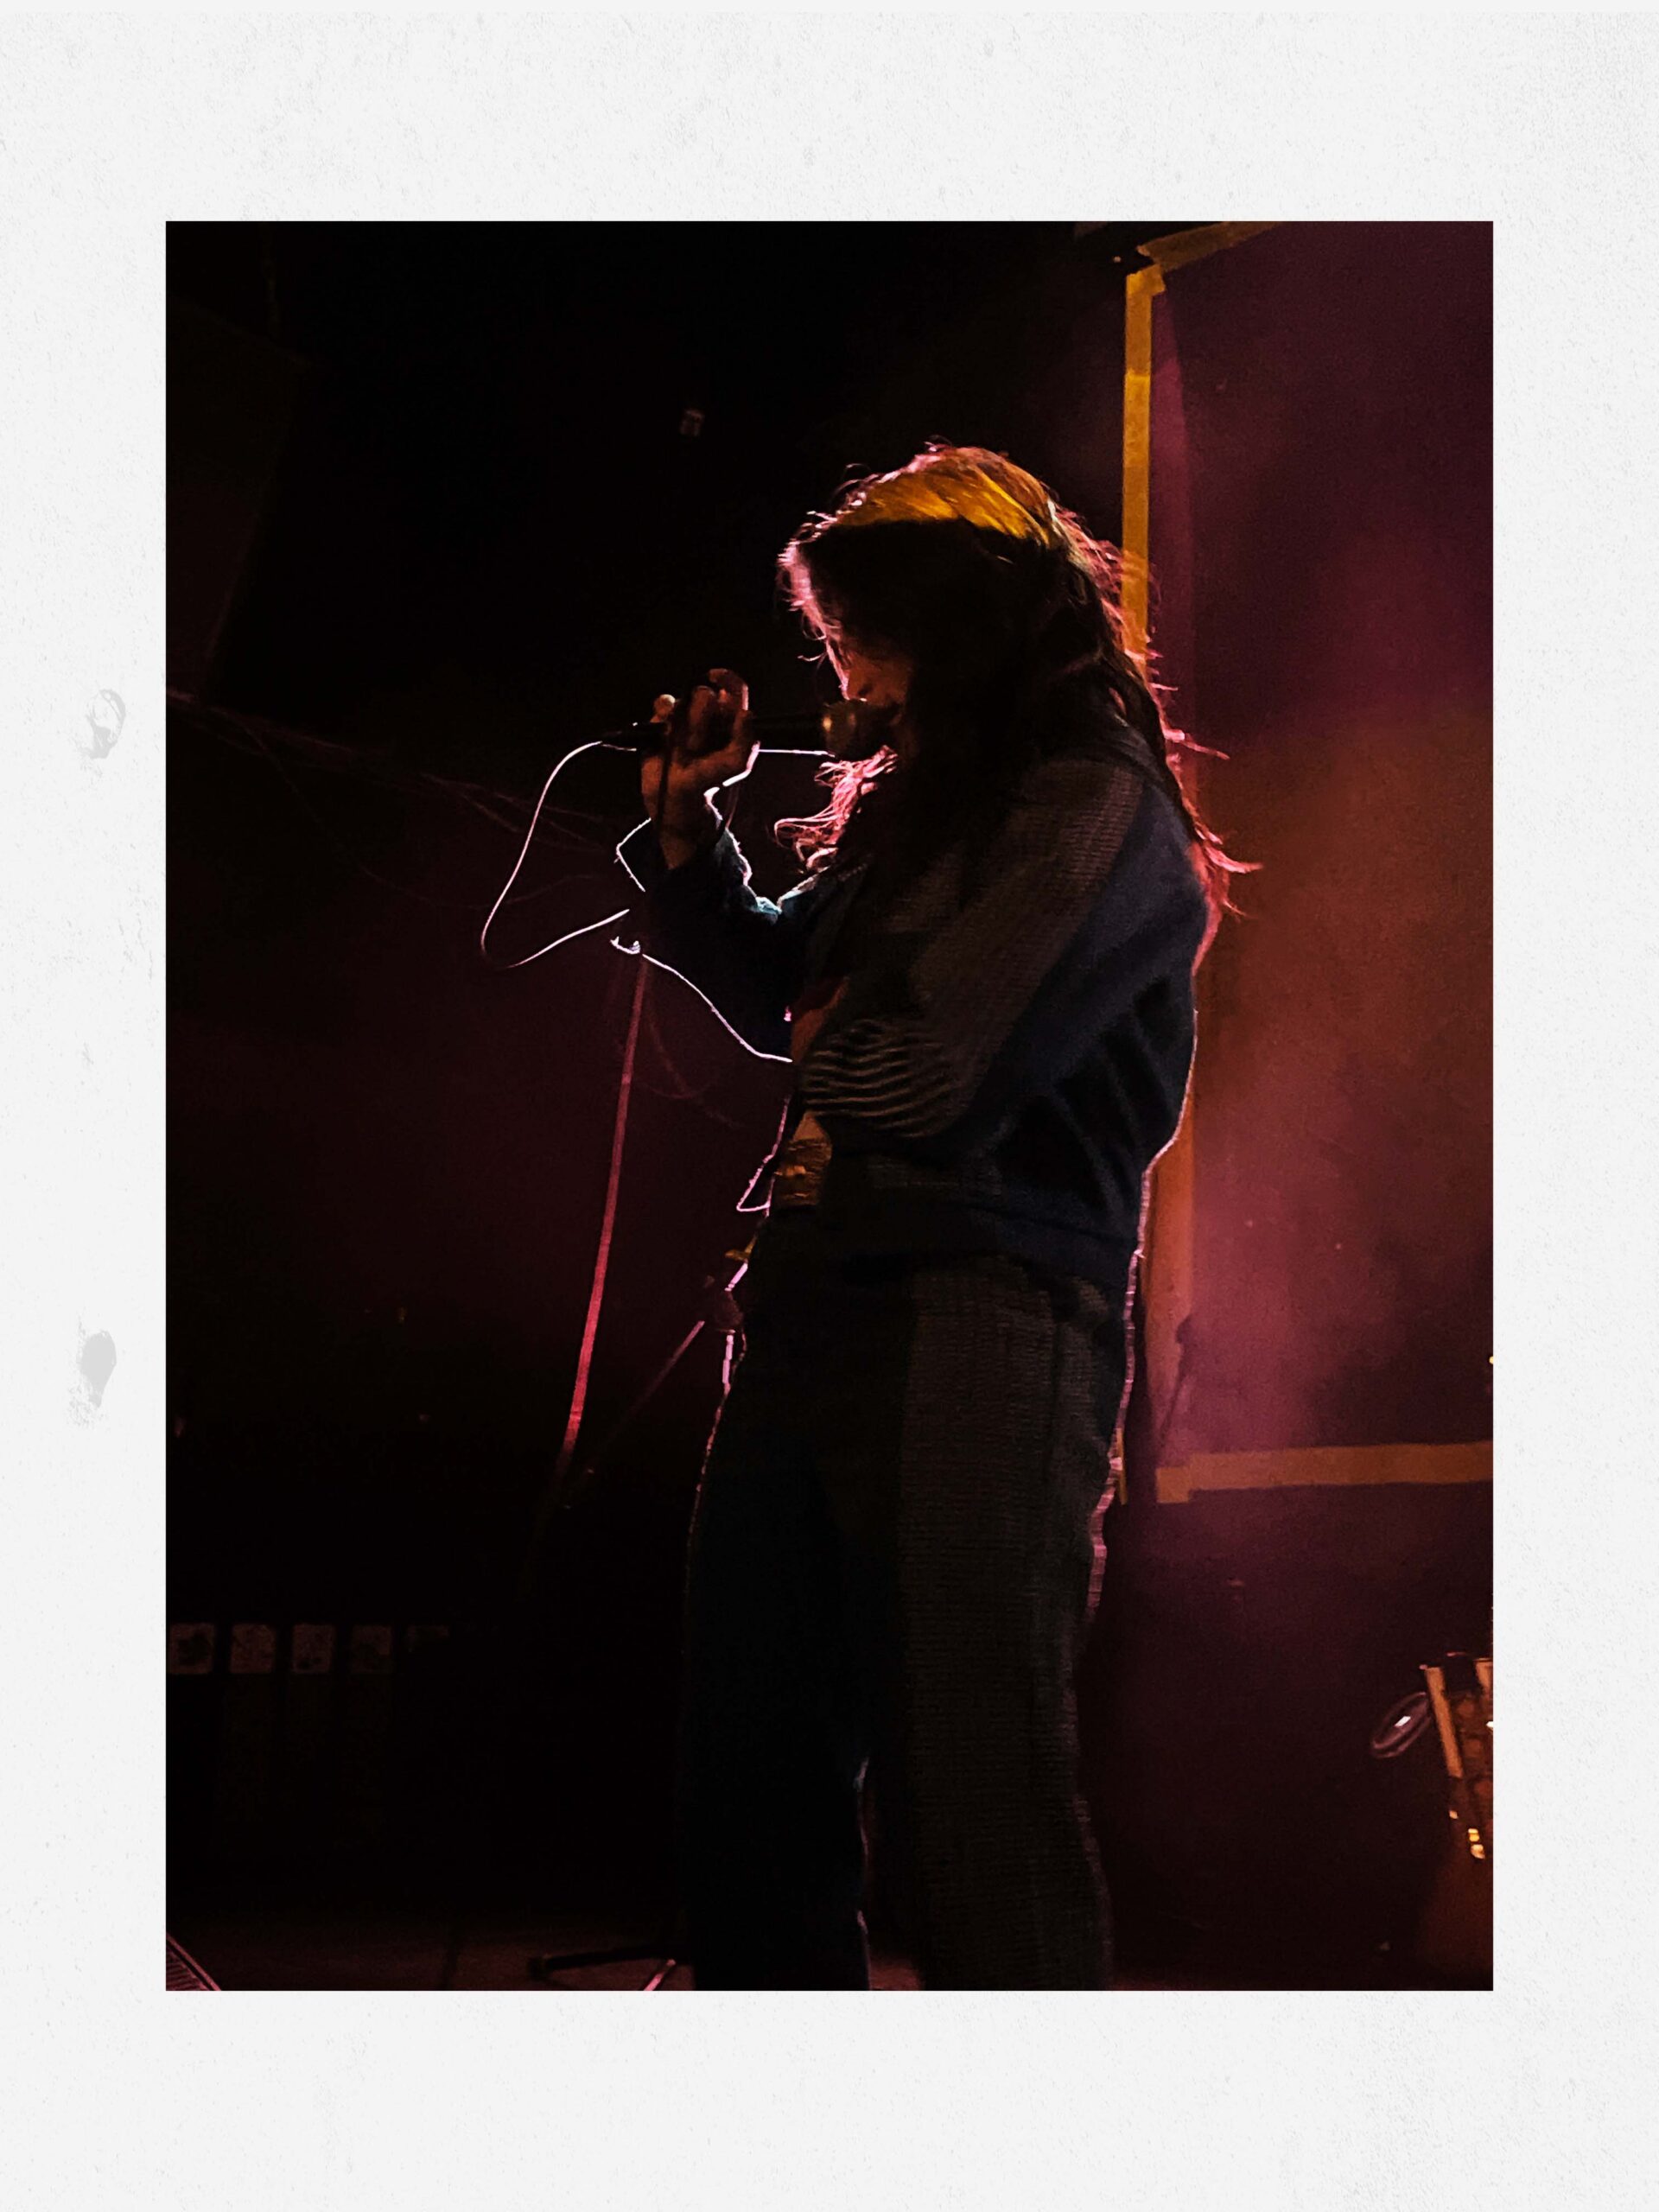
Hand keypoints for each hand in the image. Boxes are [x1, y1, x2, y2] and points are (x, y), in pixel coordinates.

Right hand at [640, 668, 758, 836]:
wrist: (678, 795)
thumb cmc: (710, 779)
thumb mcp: (736, 764)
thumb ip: (746, 740)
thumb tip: (746, 713)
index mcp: (728, 719)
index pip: (733, 690)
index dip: (727, 679)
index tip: (716, 679)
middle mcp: (706, 713)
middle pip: (705, 695)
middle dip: (703, 720)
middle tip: (700, 746)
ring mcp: (683, 716)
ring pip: (683, 701)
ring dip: (685, 728)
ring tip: (685, 750)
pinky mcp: (662, 721)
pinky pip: (663, 704)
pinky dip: (665, 716)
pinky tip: (666, 733)